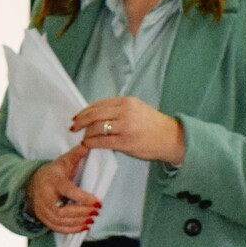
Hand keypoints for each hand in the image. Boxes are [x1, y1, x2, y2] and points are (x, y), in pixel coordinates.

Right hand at [24, 147, 100, 235]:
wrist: (32, 183)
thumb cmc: (53, 172)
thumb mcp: (63, 161)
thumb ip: (76, 154)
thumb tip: (88, 144)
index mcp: (52, 182)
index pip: (69, 191)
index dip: (84, 198)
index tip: (98, 202)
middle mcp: (45, 197)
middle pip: (63, 211)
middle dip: (82, 213)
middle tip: (96, 212)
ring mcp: (42, 209)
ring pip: (60, 221)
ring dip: (78, 222)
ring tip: (92, 219)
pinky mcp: (43, 218)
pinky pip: (56, 228)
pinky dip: (71, 229)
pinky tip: (83, 227)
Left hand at [70, 96, 184, 164]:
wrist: (172, 138)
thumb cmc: (153, 125)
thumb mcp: (138, 109)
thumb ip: (119, 110)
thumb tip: (95, 114)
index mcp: (128, 102)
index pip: (99, 104)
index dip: (85, 110)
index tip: (77, 116)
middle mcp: (126, 112)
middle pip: (94, 114)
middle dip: (80, 121)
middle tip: (73, 127)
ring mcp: (125, 127)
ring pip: (96, 128)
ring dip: (85, 133)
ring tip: (82, 137)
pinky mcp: (126, 142)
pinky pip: (101, 142)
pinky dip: (91, 143)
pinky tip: (88, 144)